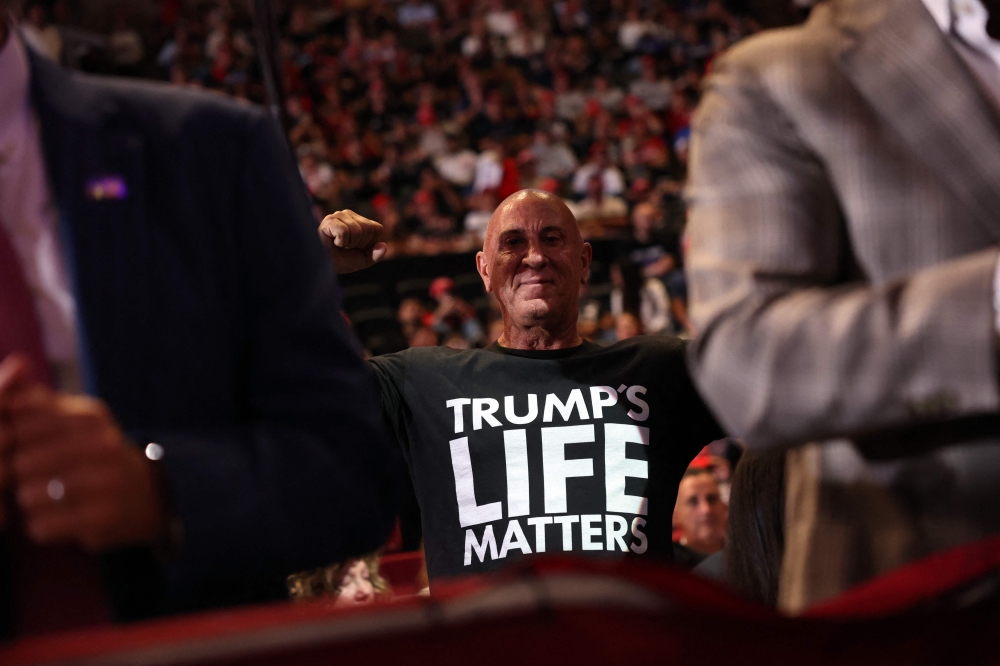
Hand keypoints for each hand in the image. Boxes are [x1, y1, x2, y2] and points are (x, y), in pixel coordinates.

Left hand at [3, 355, 165, 551]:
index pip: (21, 422)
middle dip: (15, 474)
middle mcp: (103, 445)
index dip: (7, 439)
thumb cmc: (97, 453)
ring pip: (28, 495)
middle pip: (21, 462)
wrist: (147, 495)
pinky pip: (43, 525)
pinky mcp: (104, 518)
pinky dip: (41, 525)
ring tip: (43, 498)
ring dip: (27, 501)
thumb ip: (39, 399)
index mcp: (91, 416)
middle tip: (26, 478)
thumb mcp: (77, 419)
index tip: (13, 448)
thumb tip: (13, 367)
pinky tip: (55, 519)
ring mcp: (106, 482)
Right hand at [319, 210, 387, 273]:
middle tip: (345, 247)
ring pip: (358, 231)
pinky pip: (345, 232)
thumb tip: (383, 246)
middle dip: (360, 244)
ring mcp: (338, 215)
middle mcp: (348, 214)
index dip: (370, 243)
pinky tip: (332, 242)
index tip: (357, 248)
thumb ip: (375, 255)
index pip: (377, 228)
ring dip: (349, 244)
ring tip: (337, 245)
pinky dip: (340, 242)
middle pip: (369, 228)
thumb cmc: (339, 261)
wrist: (319, 266)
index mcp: (358, 220)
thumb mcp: (362, 260)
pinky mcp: (329, 220)